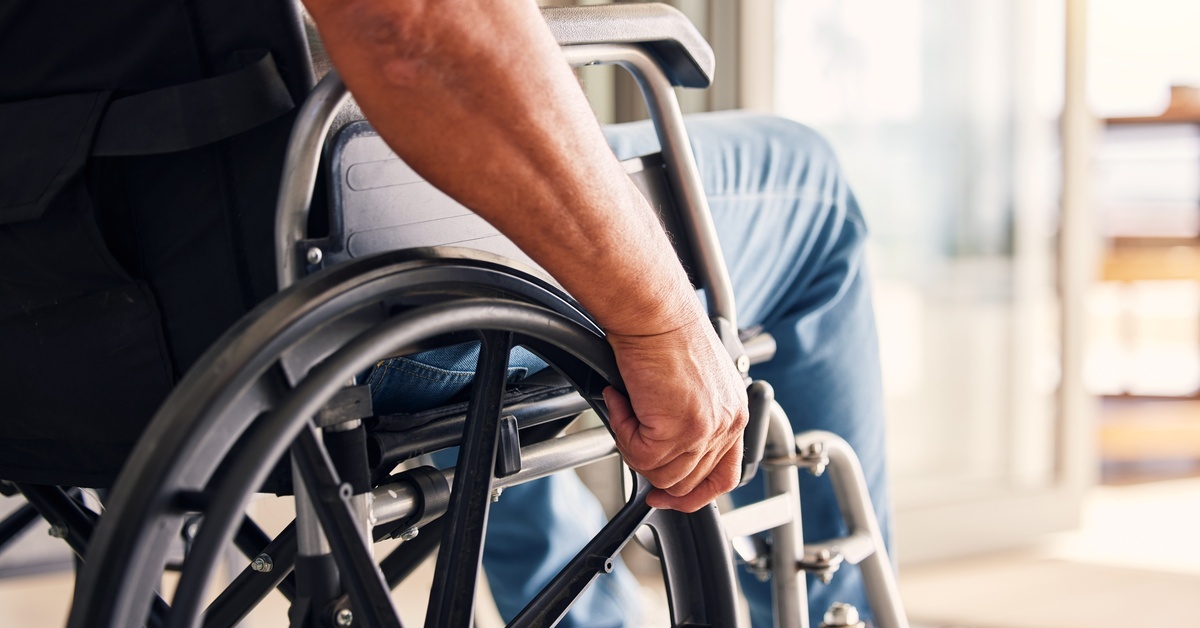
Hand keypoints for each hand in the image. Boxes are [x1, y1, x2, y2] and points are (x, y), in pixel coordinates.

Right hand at [604, 315, 748, 512]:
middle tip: (630, 442)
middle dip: (651, 468)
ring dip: (633, 446)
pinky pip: (639, 456)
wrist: (655, 311)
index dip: (693, 493)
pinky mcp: (679, 429)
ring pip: (660, 474)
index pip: (724, 475)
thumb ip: (690, 417)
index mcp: (733, 413)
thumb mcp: (693, 381)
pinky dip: (622, 431)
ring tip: (625, 408)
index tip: (668, 495)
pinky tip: (621, 400)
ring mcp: (705, 430)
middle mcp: (726, 423)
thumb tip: (662, 444)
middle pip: (686, 481)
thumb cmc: (665, 331)